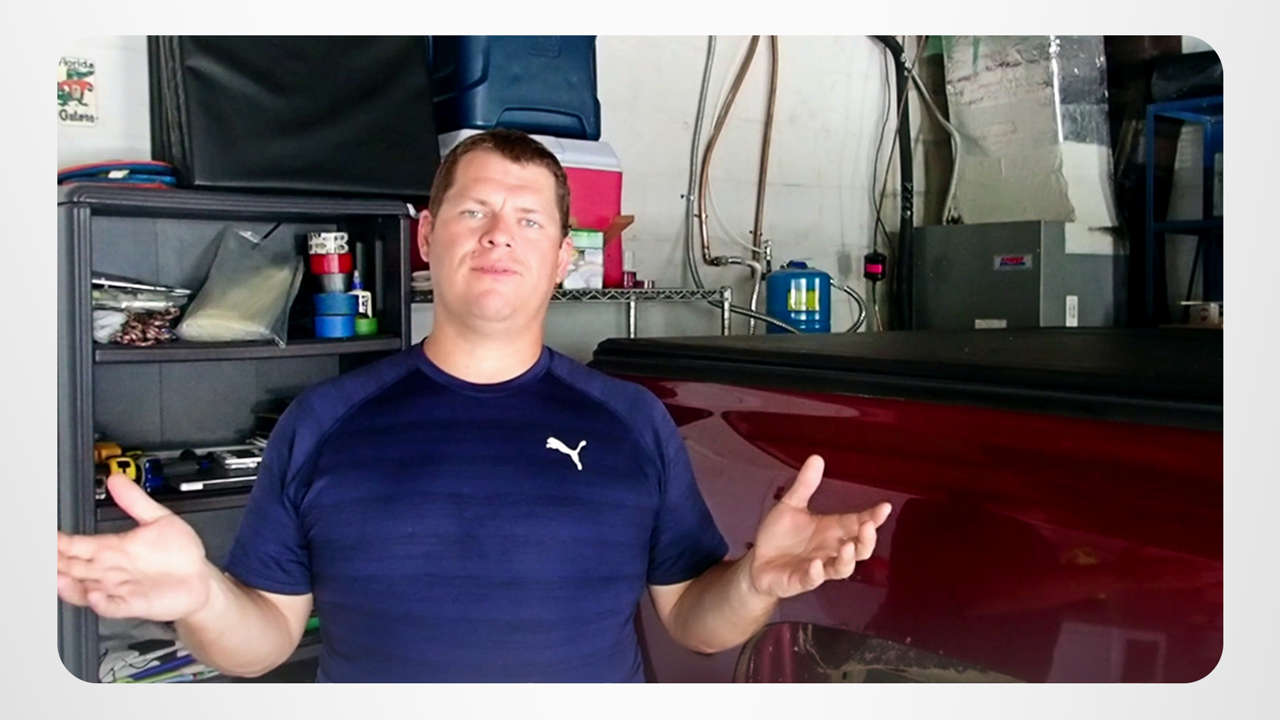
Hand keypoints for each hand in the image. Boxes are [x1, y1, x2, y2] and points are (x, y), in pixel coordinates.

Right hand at [57, 474, 213, 620]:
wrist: (199, 578)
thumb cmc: (178, 554)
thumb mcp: (158, 520)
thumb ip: (135, 501)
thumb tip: (116, 480)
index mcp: (113, 549)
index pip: (77, 545)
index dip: (59, 541)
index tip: (45, 536)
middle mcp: (110, 570)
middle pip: (74, 567)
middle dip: (56, 563)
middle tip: (42, 558)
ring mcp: (119, 588)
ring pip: (85, 589)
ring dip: (70, 585)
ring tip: (58, 577)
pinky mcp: (134, 603)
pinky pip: (112, 606)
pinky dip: (102, 603)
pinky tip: (95, 595)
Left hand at [748, 455, 891, 598]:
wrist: (757, 562)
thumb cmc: (780, 536)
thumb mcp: (791, 506)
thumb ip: (804, 486)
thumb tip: (816, 457)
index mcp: (832, 531)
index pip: (857, 523)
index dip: (873, 517)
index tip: (885, 507)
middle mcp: (830, 550)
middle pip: (859, 550)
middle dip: (867, 540)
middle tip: (869, 526)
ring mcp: (818, 568)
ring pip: (842, 569)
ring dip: (847, 559)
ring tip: (847, 546)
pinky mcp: (800, 580)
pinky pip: (812, 580)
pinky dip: (816, 574)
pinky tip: (816, 564)